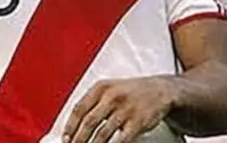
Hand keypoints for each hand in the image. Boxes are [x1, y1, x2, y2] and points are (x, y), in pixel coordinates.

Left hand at [62, 76, 177, 142]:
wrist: (161, 89)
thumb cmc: (132, 91)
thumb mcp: (109, 88)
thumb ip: (93, 102)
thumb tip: (74, 124)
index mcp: (101, 87)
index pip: (79, 109)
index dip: (70, 126)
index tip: (65, 138)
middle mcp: (112, 97)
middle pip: (88, 122)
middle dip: (78, 140)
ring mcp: (125, 109)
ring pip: (102, 134)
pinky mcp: (138, 121)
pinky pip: (121, 140)